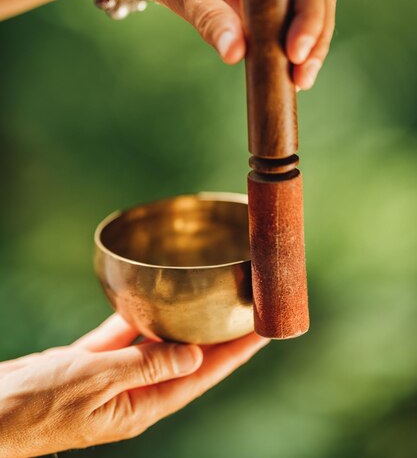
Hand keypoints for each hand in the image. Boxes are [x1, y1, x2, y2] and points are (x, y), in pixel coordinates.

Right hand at [0, 314, 267, 456]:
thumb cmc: (36, 405)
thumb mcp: (95, 380)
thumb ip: (145, 365)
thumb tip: (194, 357)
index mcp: (141, 405)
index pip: (203, 376)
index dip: (236, 353)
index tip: (264, 331)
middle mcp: (135, 392)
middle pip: (190, 361)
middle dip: (220, 337)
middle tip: (246, 311)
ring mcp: (114, 378)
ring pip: (160, 346)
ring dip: (185, 326)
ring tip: (211, 303)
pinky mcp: (92, 363)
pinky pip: (125, 337)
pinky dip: (140, 320)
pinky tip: (150, 301)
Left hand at [108, 0, 336, 88]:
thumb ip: (207, 17)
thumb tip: (236, 57)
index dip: (307, 16)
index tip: (294, 54)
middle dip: (315, 36)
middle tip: (302, 78)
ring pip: (303, 4)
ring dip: (307, 41)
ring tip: (299, 81)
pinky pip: (279, 13)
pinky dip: (285, 40)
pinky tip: (282, 68)